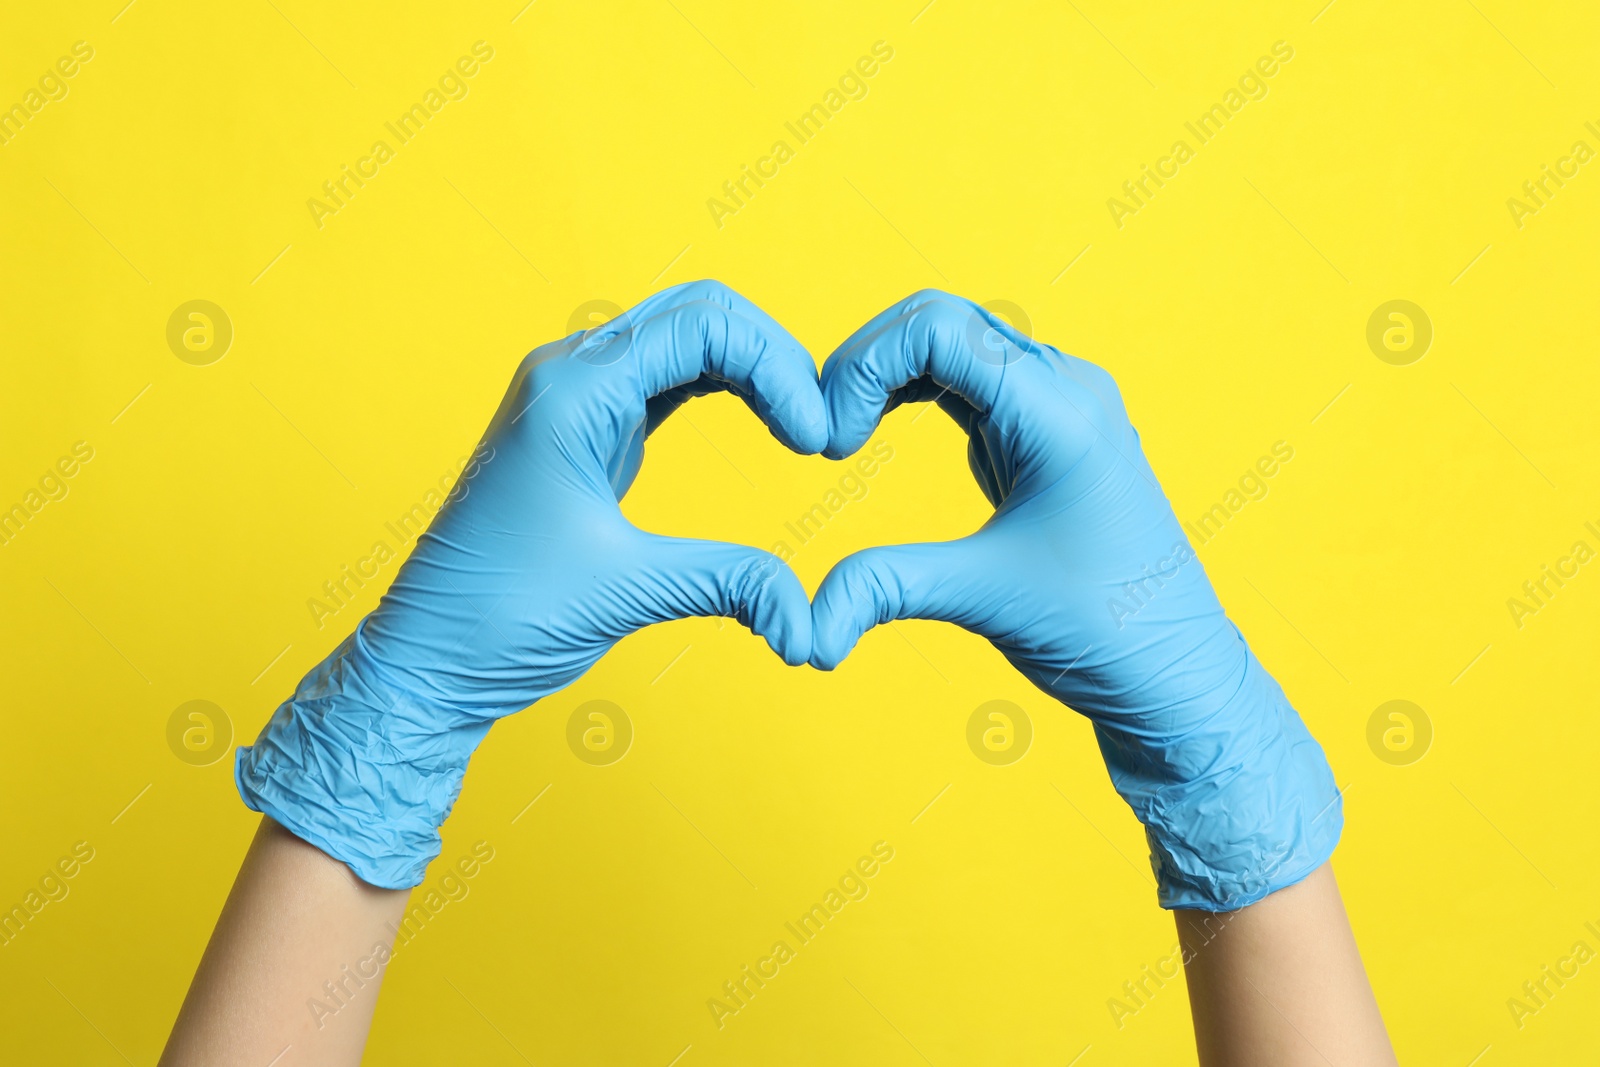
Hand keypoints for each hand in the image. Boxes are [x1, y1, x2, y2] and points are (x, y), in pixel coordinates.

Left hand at [236, 281, 826, 888]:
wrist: (426, 660)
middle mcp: (570, 375)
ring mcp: (577, 400)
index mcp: (572, 389)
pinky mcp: (587, 435)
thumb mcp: (626, 592)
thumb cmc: (498, 618)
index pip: (704, 324)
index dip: (779, 368)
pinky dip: (725, 391)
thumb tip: (812, 624)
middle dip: (775, 359)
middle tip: (824, 430)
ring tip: (804, 427)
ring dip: (753, 371)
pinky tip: (764, 424)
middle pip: (701, 314)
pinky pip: (669, 382)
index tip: (817, 441)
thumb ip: (729, 584)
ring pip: (686, 341)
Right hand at [809, 290, 1340, 910]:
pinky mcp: (1046, 431)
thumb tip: (802, 628)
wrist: (1172, 671)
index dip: (864, 365)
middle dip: (866, 363)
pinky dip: (912, 392)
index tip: (831, 442)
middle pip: (941, 319)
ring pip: (953, 343)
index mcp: (1059, 411)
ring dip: (886, 375)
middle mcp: (1065, 388)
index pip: (940, 328)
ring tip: (841, 435)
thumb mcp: (983, 600)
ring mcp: (1059, 405)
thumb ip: (883, 589)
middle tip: (824, 436)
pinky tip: (876, 431)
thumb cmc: (1102, 632)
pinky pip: (969, 379)